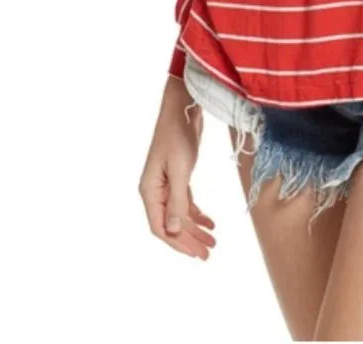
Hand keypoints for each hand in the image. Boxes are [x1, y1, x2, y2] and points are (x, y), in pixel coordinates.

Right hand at [138, 75, 216, 259]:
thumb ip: (177, 200)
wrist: (183, 108)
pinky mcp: (177, 175)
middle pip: (171, 224)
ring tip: (213, 241)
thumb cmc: (179, 136)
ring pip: (179, 214)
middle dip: (189, 240)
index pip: (160, 227)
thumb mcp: (180, 169)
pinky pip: (185, 201)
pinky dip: (196, 213)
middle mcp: (155, 190)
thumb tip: (174, 230)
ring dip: (195, 228)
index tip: (196, 254)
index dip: (178, 243)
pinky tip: (210, 222)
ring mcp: (166, 183)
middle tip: (209, 253)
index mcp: (149, 191)